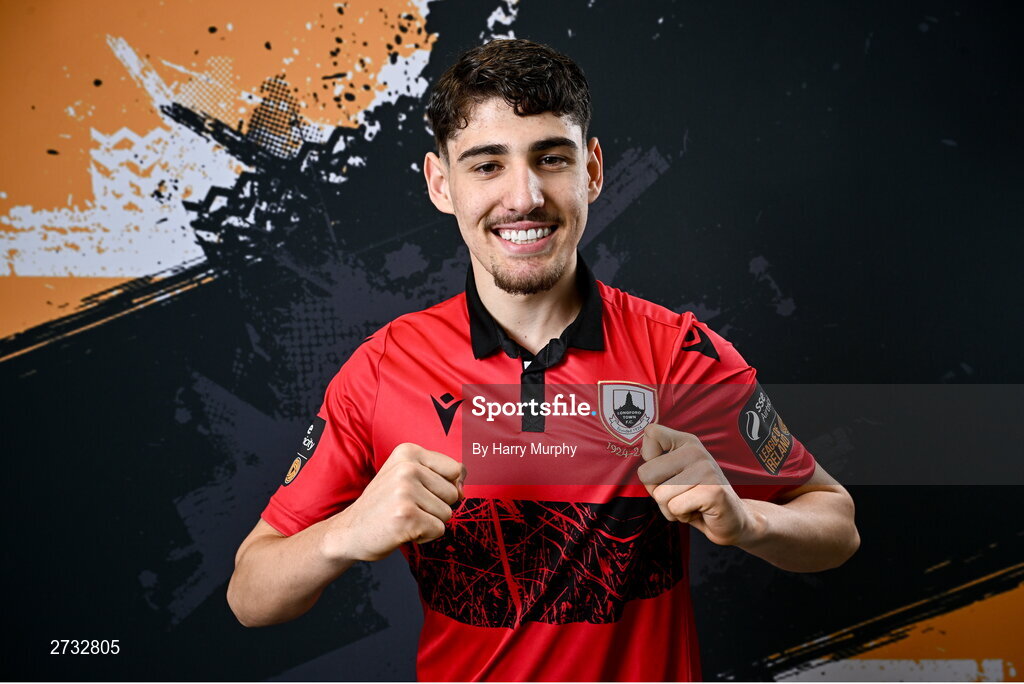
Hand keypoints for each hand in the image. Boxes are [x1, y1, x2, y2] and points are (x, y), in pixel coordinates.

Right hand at [323, 443, 465, 561]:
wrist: (349, 531)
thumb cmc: (383, 505)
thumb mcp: (406, 476)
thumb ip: (438, 475)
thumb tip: (463, 490)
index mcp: (408, 452)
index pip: (456, 469)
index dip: (446, 487)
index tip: (424, 493)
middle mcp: (407, 468)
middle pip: (453, 493)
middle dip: (436, 507)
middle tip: (409, 508)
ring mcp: (406, 491)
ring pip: (447, 513)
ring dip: (429, 522)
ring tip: (405, 518)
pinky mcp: (407, 516)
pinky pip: (439, 530)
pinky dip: (425, 536)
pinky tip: (403, 530)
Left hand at [637, 423, 761, 546]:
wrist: (732, 519)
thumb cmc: (695, 498)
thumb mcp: (672, 475)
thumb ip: (655, 464)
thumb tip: (641, 467)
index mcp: (686, 442)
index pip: (651, 433)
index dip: (649, 461)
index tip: (667, 473)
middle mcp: (696, 450)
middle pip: (646, 473)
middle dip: (656, 492)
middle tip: (679, 494)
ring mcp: (706, 469)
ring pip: (660, 495)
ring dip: (671, 508)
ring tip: (690, 503)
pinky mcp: (713, 491)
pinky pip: (675, 508)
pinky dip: (682, 516)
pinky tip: (698, 510)